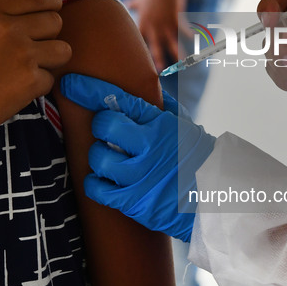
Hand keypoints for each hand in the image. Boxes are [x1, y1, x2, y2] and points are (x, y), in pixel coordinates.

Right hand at [0, 0, 69, 141]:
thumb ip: (3, 17)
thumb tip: (38, 11)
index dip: (53, 4)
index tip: (53, 11)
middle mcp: (8, 29)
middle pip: (56, 22)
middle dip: (50, 36)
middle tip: (33, 49)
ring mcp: (23, 55)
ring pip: (64, 49)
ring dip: (52, 60)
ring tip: (29, 68)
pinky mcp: (32, 81)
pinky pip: (52, 78)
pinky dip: (38, 86)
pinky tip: (16, 89)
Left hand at [61, 74, 215, 241]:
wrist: (216, 199)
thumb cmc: (199, 160)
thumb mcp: (186, 127)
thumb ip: (163, 108)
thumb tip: (145, 90)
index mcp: (160, 124)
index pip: (118, 99)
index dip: (89, 89)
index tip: (70, 83)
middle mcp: (148, 147)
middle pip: (103, 125)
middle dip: (101, 127)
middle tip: (109, 135)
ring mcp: (140, 175)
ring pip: (98, 157)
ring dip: (100, 158)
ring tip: (112, 160)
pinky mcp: (133, 202)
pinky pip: (96, 188)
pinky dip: (95, 184)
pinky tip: (105, 181)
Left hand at [126, 0, 186, 70]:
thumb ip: (132, 4)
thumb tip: (126, 2)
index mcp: (143, 23)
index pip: (139, 41)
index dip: (140, 52)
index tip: (140, 64)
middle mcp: (154, 27)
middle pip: (155, 46)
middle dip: (158, 59)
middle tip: (161, 71)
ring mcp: (166, 24)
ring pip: (172, 42)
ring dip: (177, 53)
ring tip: (182, 63)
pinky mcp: (177, 19)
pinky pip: (183, 30)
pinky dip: (189, 35)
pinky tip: (195, 44)